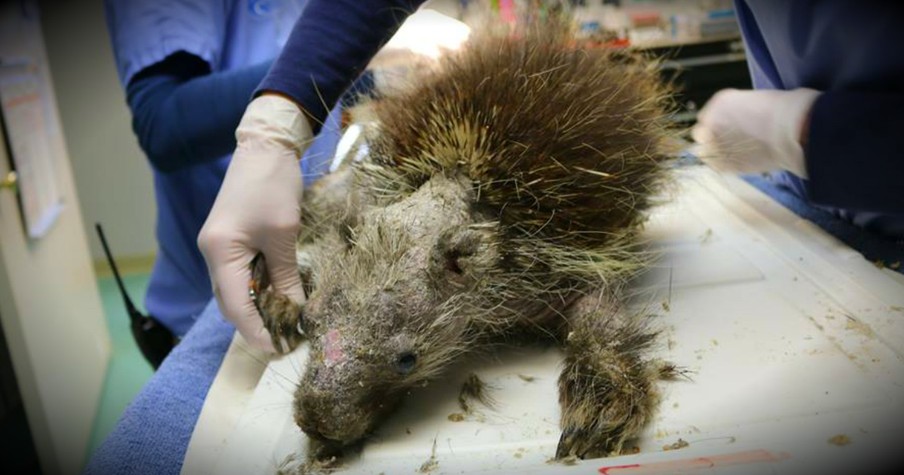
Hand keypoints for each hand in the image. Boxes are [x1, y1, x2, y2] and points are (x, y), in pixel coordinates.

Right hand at [198, 94, 311, 351]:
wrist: (265, 146)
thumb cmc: (273, 186)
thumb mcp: (284, 234)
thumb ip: (285, 275)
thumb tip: (296, 310)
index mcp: (220, 252)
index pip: (234, 305)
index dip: (255, 331)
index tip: (276, 351)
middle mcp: (212, 253)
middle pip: (229, 301)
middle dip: (255, 324)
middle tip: (284, 342)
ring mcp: (218, 246)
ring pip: (234, 290)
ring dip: (256, 308)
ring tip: (284, 325)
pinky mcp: (229, 240)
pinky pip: (240, 274)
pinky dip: (256, 289)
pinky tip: (278, 297)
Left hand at [691, 88, 819, 177]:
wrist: (790, 130)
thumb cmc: (782, 111)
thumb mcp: (754, 100)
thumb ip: (738, 111)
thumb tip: (737, 121)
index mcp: (720, 102)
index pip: (707, 116)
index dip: (717, 124)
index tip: (728, 129)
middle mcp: (711, 121)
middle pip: (700, 133)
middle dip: (711, 138)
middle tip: (727, 142)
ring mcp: (715, 143)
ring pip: (702, 151)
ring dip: (713, 152)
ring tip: (731, 154)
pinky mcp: (723, 162)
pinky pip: (715, 166)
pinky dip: (722, 165)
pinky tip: (736, 162)